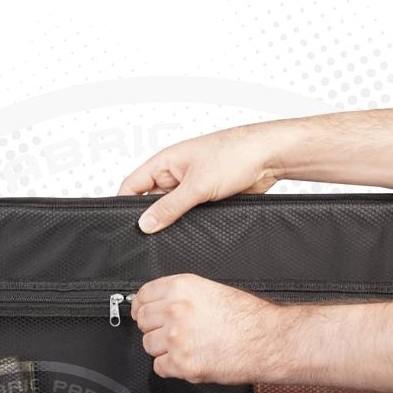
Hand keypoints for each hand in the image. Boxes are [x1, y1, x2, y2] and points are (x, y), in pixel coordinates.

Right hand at [117, 122, 297, 232]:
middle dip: (150, 218)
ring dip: (173, 222)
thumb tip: (145, 224)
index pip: (132, 185)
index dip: (123, 204)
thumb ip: (169, 207)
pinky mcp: (207, 198)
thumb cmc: (235, 154)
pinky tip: (191, 234)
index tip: (123, 226)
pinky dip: (190, 224)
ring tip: (172, 236)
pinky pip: (190, 215)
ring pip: (172, 211)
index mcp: (164, 162)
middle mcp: (175, 174)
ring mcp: (191, 187)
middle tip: (149, 238)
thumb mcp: (197, 185)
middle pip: (150, 201)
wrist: (270, 157)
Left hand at [131, 273, 286, 383]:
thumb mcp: (211, 290)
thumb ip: (182, 295)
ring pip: (148, 345)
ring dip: (163, 349)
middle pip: (143, 322)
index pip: (142, 296)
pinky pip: (159, 367)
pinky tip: (189, 359)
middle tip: (171, 333)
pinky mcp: (181, 364)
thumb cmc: (248, 317)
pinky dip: (171, 367)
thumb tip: (160, 304)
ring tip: (186, 347)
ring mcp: (176, 338)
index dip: (142, 307)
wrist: (267, 341)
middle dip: (154, 328)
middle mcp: (175, 310)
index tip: (143, 313)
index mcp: (181, 288)